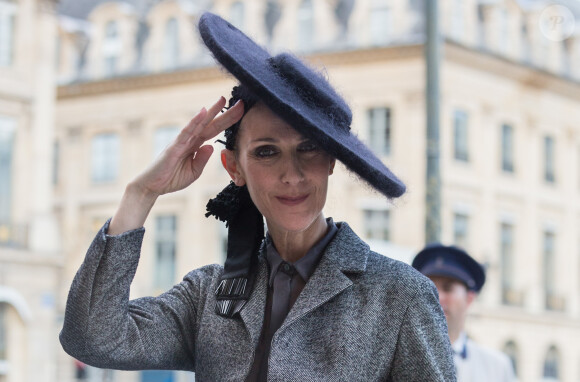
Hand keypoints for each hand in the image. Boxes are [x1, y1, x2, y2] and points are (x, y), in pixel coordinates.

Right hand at [108, 97, 243, 234]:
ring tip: (223, 100)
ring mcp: (182, 141)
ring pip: (200, 124)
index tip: (241, 112)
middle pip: (211, 124)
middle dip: (226, 114)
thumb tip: (211, 146)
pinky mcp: (174, 146)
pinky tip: (203, 112)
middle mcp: (190, 140)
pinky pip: (186, 132)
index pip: (215, 131)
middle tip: (240, 102)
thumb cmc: (171, 178)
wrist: (152, 187)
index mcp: (196, 145)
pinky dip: (195, 121)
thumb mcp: (194, 172)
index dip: (228, 122)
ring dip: (212, 112)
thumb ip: (202, 159)